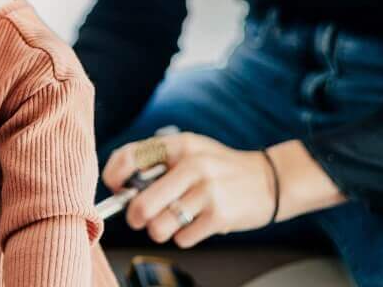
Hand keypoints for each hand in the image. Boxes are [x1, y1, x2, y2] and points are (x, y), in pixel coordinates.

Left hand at [101, 132, 275, 247]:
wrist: (268, 179)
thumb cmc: (218, 167)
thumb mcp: (190, 150)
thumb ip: (159, 162)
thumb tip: (124, 186)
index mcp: (178, 144)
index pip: (130, 156)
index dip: (114, 177)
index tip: (115, 189)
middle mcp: (191, 164)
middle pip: (141, 203)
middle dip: (134, 216)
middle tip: (139, 218)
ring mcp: (206, 190)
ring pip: (159, 226)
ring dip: (159, 230)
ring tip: (170, 221)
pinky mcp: (219, 215)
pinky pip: (183, 237)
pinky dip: (183, 236)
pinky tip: (195, 224)